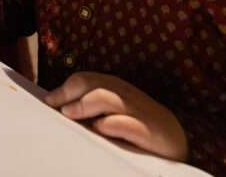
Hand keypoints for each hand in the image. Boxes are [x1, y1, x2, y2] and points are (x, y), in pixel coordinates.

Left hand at [45, 72, 188, 161]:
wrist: (176, 145)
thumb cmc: (138, 131)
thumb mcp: (113, 116)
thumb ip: (92, 109)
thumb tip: (61, 109)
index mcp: (118, 89)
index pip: (87, 79)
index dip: (65, 88)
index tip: (49, 101)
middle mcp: (128, 95)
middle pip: (94, 84)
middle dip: (70, 93)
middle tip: (55, 106)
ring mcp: (141, 112)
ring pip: (108, 98)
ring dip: (85, 105)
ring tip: (69, 115)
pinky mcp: (153, 133)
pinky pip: (128, 124)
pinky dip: (111, 124)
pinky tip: (100, 128)